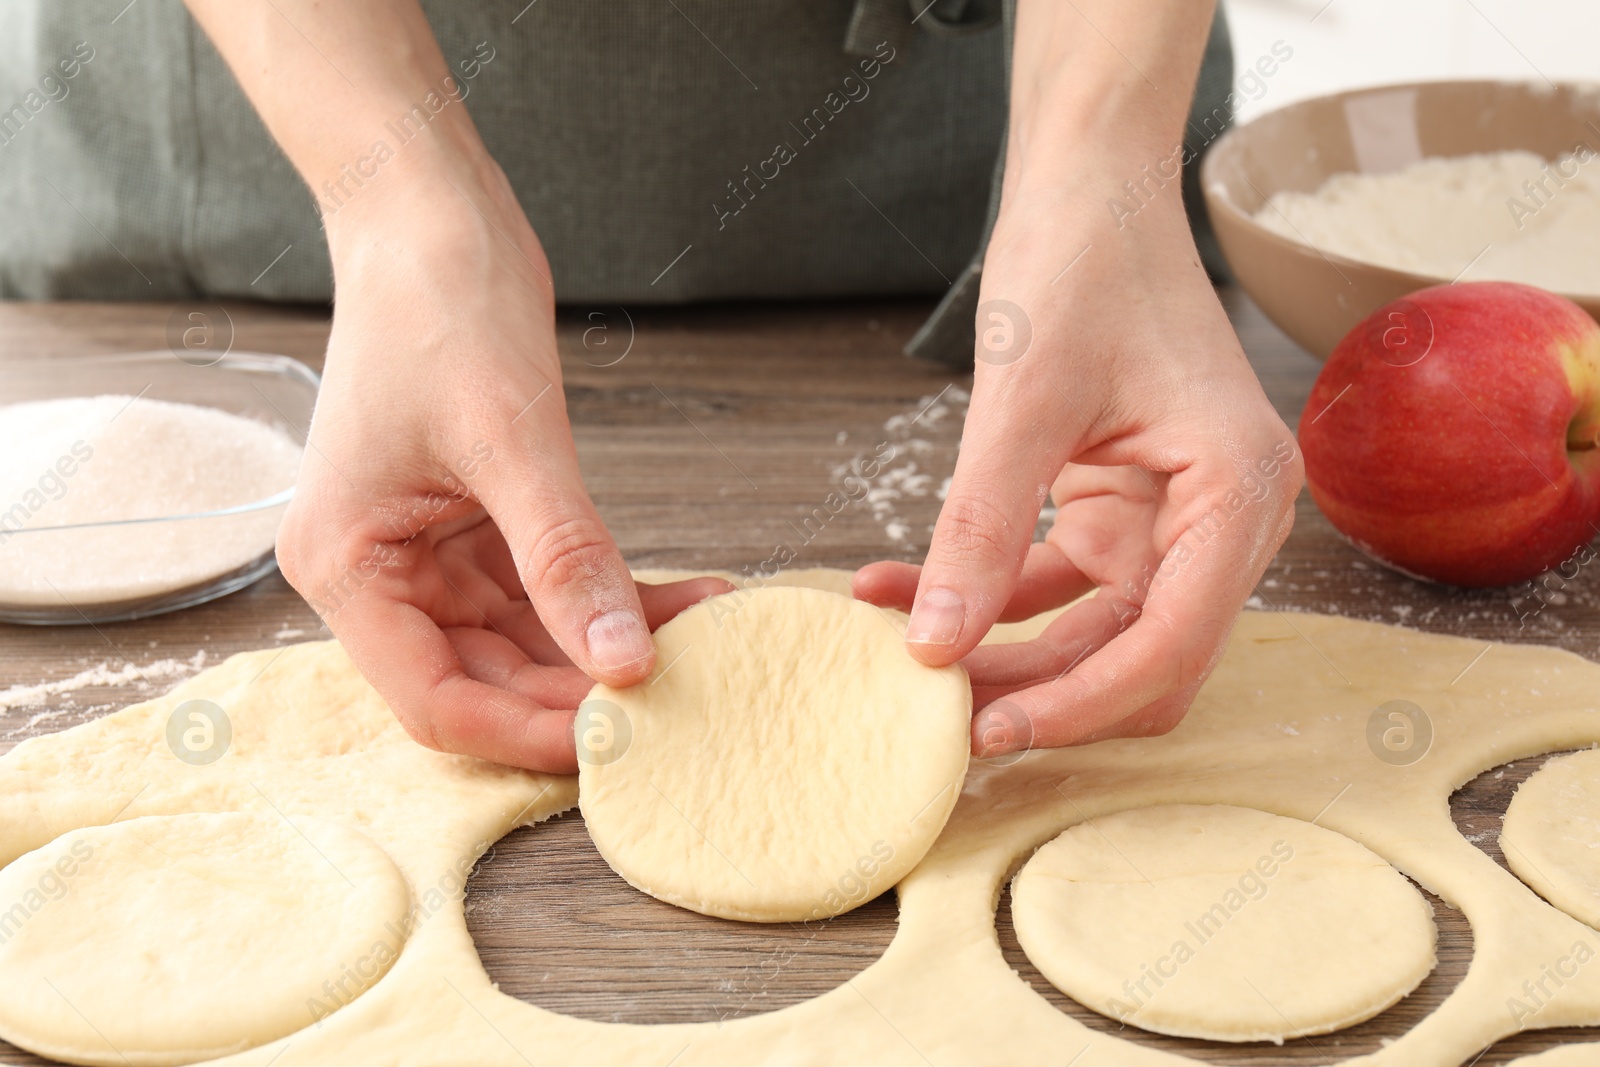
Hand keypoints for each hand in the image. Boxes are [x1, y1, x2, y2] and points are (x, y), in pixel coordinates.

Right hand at [278, 171, 728, 772]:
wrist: (431, 218)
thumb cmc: (439, 307)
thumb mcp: (510, 440)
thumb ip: (566, 557)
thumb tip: (624, 663)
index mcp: (347, 567)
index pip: (435, 700)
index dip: (527, 730)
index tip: (620, 737)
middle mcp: (379, 574)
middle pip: (485, 680)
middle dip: (582, 691)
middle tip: (683, 697)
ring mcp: (426, 553)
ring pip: (526, 641)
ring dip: (609, 646)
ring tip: (705, 642)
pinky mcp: (474, 525)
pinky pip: (546, 589)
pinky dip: (609, 598)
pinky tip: (683, 601)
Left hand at [854, 186, 1301, 754]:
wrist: (1088, 184)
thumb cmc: (1082, 260)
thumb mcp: (1022, 399)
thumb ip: (981, 528)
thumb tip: (933, 647)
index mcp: (1237, 493)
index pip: (1168, 646)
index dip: (1076, 705)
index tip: (981, 732)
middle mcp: (1221, 521)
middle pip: (1136, 660)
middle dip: (1035, 691)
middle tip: (929, 708)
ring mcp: (1172, 520)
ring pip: (1090, 637)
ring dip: (999, 653)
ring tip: (897, 651)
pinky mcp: (1119, 511)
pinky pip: (1053, 585)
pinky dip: (985, 596)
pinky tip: (896, 592)